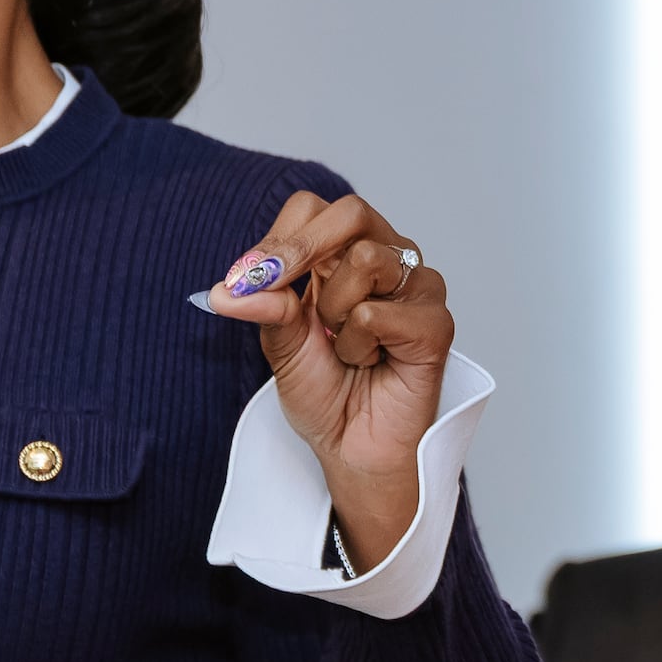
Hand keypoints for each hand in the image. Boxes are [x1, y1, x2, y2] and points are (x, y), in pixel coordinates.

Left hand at [205, 192, 451, 568]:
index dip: (277, 241)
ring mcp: (418, 288)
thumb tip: (227, 289)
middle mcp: (388, 260)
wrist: (353, 451)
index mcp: (347, 255)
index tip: (245, 282)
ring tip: (345, 346)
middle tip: (270, 292)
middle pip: (349, 212)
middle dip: (299, 252)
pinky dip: (358, 344)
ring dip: (336, 310)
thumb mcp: (280, 345)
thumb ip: (264, 307)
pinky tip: (372, 363)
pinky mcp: (435, 323)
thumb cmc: (327, 395)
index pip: (314, 210)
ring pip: (365, 258)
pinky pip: (378, 311)